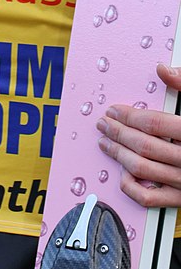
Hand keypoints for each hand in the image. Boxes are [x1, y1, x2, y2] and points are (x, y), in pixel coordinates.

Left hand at [96, 63, 180, 206]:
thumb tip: (164, 70)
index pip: (153, 124)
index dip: (128, 116)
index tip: (114, 110)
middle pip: (143, 146)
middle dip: (118, 133)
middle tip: (104, 124)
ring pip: (143, 170)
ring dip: (119, 155)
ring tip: (106, 143)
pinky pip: (152, 199)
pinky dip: (133, 188)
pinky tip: (124, 175)